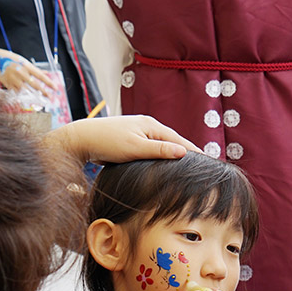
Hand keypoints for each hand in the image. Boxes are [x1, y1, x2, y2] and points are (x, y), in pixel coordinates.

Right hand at [0, 46, 58, 94]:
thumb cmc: (10, 59)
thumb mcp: (24, 61)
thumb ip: (35, 69)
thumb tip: (47, 73)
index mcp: (26, 66)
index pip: (40, 75)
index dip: (49, 82)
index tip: (56, 88)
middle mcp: (21, 73)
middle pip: (35, 85)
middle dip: (44, 92)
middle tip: (50, 97)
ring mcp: (14, 79)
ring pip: (27, 90)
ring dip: (34, 96)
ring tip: (41, 100)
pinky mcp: (8, 84)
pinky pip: (17, 92)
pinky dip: (23, 96)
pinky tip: (28, 99)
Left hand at [43, 115, 198, 163]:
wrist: (81, 139)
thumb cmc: (107, 142)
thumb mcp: (136, 148)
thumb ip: (160, 150)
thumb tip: (183, 152)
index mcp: (151, 125)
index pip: (179, 140)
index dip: (194, 151)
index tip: (209, 160)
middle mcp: (146, 125)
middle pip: (172, 140)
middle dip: (186, 152)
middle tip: (203, 165)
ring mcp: (138, 131)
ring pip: (161, 144)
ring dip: (173, 153)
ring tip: (187, 165)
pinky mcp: (130, 139)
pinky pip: (151, 148)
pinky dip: (161, 155)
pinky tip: (164, 163)